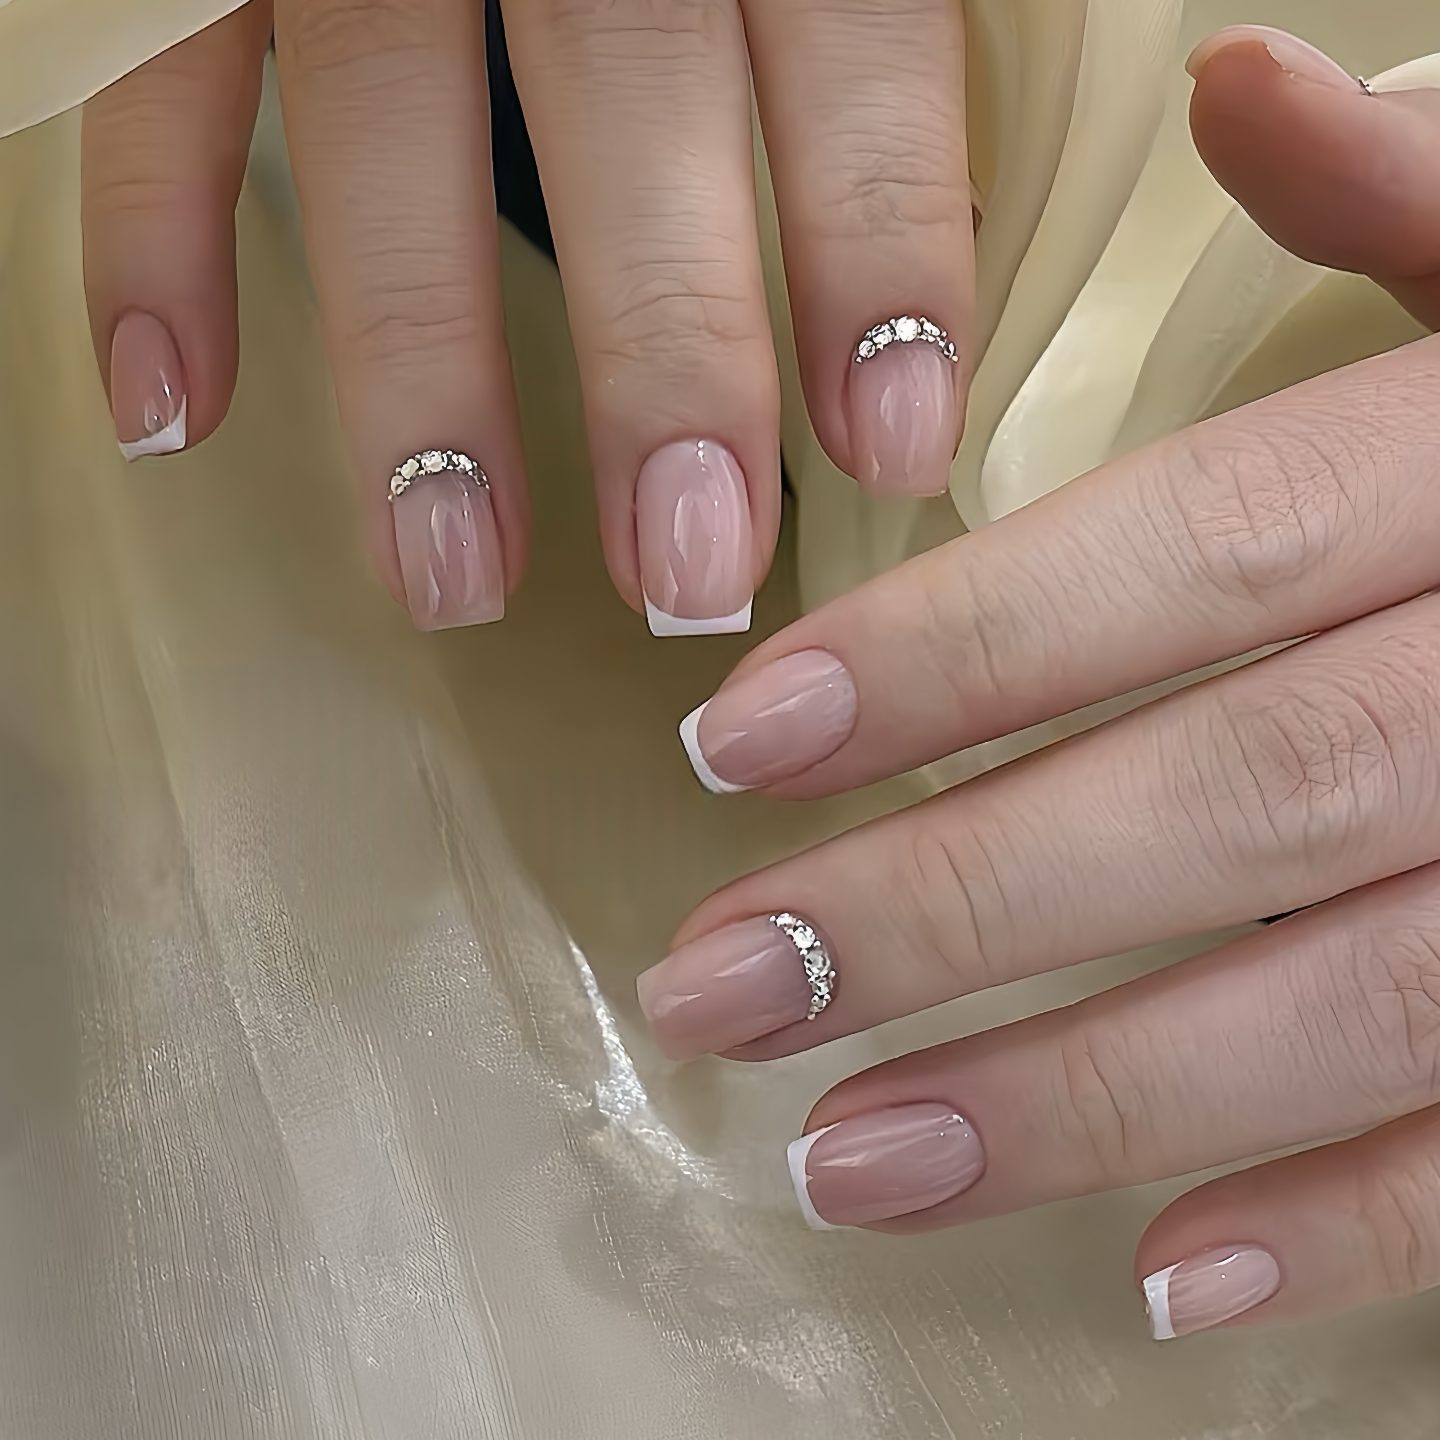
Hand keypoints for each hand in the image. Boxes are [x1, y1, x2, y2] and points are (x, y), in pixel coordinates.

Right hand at [80, 0, 973, 633]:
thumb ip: (850, 33)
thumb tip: (924, 255)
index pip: (851, 47)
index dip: (875, 252)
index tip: (890, 450)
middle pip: (624, 104)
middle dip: (661, 357)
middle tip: (685, 575)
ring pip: (384, 114)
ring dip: (416, 365)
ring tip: (450, 573)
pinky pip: (158, 76)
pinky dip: (159, 236)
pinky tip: (175, 410)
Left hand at [637, 29, 1439, 1339]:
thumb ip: (1421, 197)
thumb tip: (1240, 79)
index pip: (1180, 560)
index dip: (945, 659)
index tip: (732, 745)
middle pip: (1216, 803)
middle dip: (946, 911)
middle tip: (718, 991)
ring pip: (1334, 1003)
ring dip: (1073, 1103)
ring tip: (844, 1160)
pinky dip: (1349, 1229)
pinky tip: (1156, 1276)